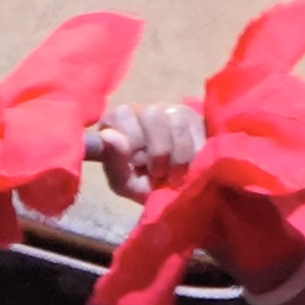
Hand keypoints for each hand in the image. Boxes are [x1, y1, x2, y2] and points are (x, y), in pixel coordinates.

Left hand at [87, 102, 204, 202]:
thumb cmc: (144, 185)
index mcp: (117, 120)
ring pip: (177, 122)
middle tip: (157, 173)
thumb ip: (113, 161)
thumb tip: (108, 135)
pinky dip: (194, 154)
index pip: (121, 115)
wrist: (175, 196)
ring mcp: (169, 110)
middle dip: (158, 152)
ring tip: (173, 173)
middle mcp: (143, 109)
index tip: (135, 164)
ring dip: (177, 157)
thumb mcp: (124, 183)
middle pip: (152, 115)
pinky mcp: (192, 117)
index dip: (131, 144)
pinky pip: (196, 130)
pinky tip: (188, 165)